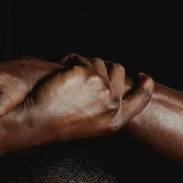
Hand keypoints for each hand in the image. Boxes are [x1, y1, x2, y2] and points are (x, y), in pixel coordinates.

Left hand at [24, 53, 153, 143]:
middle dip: (103, 66)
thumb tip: (114, 82)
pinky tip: (57, 76)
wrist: (37, 123)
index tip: (142, 75)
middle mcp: (112, 105)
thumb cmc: (58, 124)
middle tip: (84, 73)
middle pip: (118, 71)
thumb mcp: (92, 123)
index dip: (146, 84)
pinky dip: (67, 61)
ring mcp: (101, 88)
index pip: (142, 98)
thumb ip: (106, 106)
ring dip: (83, 64)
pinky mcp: (87, 74)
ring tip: (67, 80)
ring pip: (98, 62)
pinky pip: (79, 57)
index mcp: (115, 121)